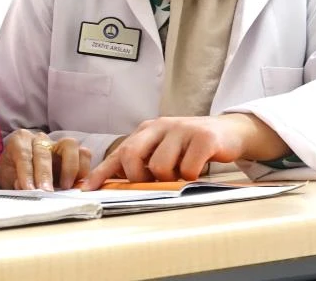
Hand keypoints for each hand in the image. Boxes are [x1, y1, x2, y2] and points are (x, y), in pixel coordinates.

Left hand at [0, 129, 90, 190]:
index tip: (29, 189)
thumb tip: (25, 187)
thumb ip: (14, 181)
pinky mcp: (74, 153)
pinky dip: (83, 170)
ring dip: (70, 167)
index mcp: (20, 141)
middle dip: (45, 174)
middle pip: (44, 152)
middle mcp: (40, 139)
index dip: (26, 173)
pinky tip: (77, 186)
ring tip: (66, 187)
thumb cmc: (13, 173)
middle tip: (46, 192)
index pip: (23, 154)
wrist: (23, 173)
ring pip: (70, 145)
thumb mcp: (7, 178)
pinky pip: (84, 155)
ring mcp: (58, 144)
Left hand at [84, 114, 289, 187]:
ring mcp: (181, 130)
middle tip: (151, 184)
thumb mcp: (162, 149)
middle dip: (137, 177)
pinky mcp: (203, 138)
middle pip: (131, 155)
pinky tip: (196, 170)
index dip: (102, 172)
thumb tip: (115, 186)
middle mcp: (160, 126)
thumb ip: (143, 162)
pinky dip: (190, 177)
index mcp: (146, 130)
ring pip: (159, 166)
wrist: (228, 132)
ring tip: (180, 174)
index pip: (118, 153)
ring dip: (169, 179)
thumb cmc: (190, 146)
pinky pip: (187, 169)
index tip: (87, 189)